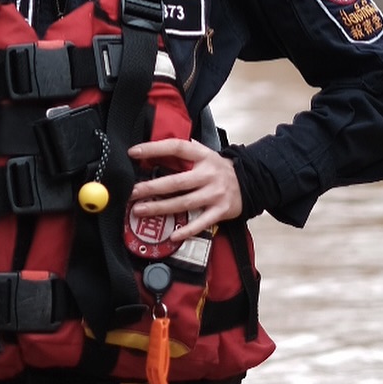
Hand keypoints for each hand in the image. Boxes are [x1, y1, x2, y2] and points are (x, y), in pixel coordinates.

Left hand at [127, 138, 242, 245]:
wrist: (250, 182)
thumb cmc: (218, 169)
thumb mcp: (205, 154)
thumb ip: (183, 153)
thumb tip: (153, 151)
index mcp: (203, 156)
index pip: (176, 148)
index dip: (154, 149)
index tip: (134, 152)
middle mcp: (208, 174)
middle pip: (177, 182)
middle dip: (152, 188)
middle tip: (132, 192)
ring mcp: (215, 193)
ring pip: (184, 203)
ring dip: (161, 208)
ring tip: (141, 210)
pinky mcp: (221, 211)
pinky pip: (201, 222)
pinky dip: (187, 230)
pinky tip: (173, 235)